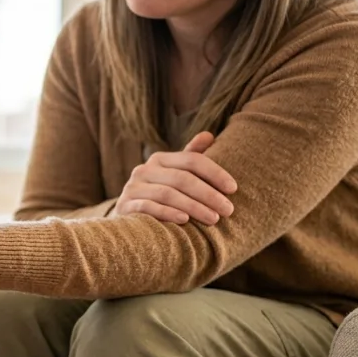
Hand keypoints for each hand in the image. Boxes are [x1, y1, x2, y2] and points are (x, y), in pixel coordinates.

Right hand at [112, 131, 237, 224]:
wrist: (128, 220)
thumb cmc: (159, 197)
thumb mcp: (174, 176)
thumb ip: (190, 158)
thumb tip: (208, 135)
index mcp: (160, 159)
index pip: (192, 160)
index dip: (215, 173)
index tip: (233, 189)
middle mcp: (144, 170)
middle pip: (182, 178)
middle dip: (208, 194)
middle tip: (228, 210)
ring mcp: (132, 187)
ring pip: (167, 194)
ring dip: (193, 206)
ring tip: (213, 219)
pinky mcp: (124, 205)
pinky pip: (148, 207)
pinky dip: (167, 213)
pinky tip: (184, 220)